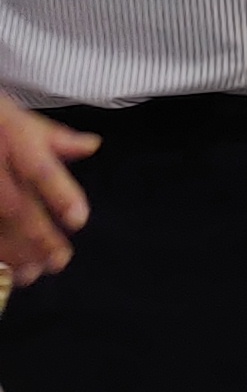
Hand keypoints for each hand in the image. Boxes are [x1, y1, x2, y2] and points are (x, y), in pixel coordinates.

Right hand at [0, 102, 98, 285]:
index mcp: (13, 137)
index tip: (78, 221)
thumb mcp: (18, 117)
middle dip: (38, 237)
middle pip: (15, 207)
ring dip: (11, 252)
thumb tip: (92, 145)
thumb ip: (56, 138)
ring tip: (29, 274)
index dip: (60, 195)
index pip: (40, 168)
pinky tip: (2, 270)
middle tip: (59, 261)